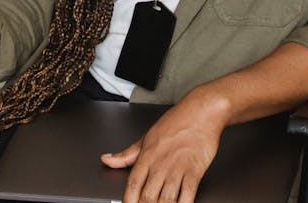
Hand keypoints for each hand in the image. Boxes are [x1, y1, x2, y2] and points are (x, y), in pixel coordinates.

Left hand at [100, 94, 227, 202]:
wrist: (200, 113)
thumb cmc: (175, 123)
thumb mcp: (146, 137)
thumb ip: (126, 154)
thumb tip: (107, 160)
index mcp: (146, 157)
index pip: (132, 185)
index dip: (129, 201)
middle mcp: (160, 164)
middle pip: (148, 197)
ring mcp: (178, 169)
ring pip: (166, 199)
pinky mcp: (195, 171)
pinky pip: (188, 195)